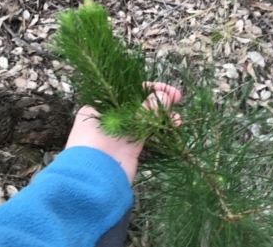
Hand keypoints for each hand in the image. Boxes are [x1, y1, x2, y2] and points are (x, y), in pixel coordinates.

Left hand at [65, 82, 181, 183]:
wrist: (94, 183)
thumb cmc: (105, 144)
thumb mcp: (127, 121)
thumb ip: (147, 108)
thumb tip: (165, 96)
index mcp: (101, 105)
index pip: (129, 89)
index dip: (151, 89)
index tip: (170, 91)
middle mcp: (109, 117)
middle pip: (138, 104)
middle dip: (159, 103)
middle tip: (178, 102)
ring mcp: (118, 133)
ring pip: (143, 119)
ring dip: (161, 118)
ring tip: (178, 121)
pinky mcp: (127, 149)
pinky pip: (144, 134)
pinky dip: (157, 131)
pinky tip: (170, 130)